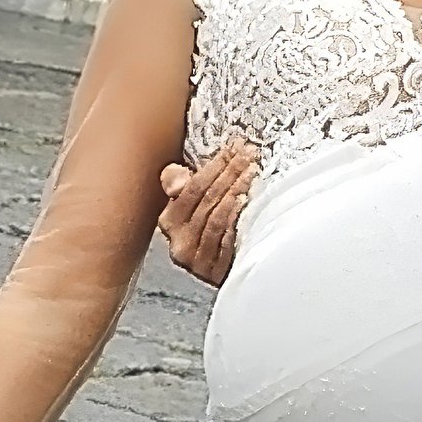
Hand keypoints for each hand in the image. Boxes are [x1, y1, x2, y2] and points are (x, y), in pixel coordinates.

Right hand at [157, 142, 257, 287]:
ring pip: (215, 218)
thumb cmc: (209, 230)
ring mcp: (196, 260)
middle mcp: (179, 242)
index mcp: (169, 221)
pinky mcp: (214, 273)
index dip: (214, 166)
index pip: (191, 188)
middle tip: (249, 155)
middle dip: (229, 173)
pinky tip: (248, 202)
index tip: (235, 148)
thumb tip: (180, 178)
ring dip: (235, 191)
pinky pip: (226, 239)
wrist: (225, 273)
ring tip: (252, 173)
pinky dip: (236, 218)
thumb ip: (178, 183)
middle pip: (205, 201)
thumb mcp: (191, 204)